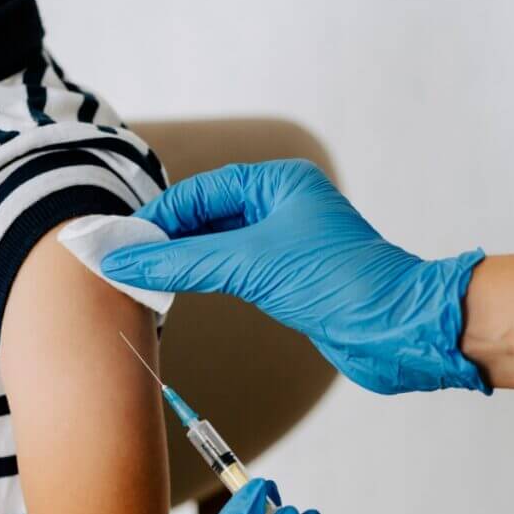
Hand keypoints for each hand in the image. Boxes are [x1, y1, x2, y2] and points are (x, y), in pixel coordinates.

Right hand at [102, 160, 487, 394]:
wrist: (395, 330)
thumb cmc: (339, 282)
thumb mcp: (249, 265)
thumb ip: (183, 262)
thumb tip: (125, 261)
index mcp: (277, 183)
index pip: (200, 193)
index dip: (156, 218)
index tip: (118, 243)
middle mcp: (282, 206)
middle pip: (206, 216)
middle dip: (165, 239)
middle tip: (122, 262)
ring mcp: (286, 243)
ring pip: (218, 246)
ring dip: (182, 262)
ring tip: (141, 279)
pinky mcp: (289, 278)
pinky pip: (233, 271)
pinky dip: (203, 279)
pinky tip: (178, 290)